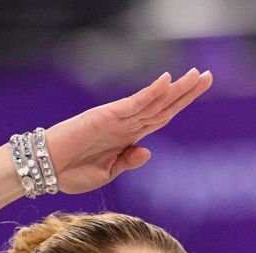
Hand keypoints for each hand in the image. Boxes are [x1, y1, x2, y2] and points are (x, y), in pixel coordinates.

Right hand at [44, 68, 213, 194]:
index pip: (160, 116)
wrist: (46, 171)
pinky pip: (135, 103)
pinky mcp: (107, 115)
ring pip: (154, 101)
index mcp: (128, 137)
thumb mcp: (107, 173)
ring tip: (198, 75)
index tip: (199, 91)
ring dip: (176, 89)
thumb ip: (128, 161)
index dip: (180, 104)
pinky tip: (168, 81)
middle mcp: (126, 124)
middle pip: (162, 105)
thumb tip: (148, 151)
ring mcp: (117, 118)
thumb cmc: (71, 173)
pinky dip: (151, 92)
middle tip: (208, 76)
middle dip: (186, 91)